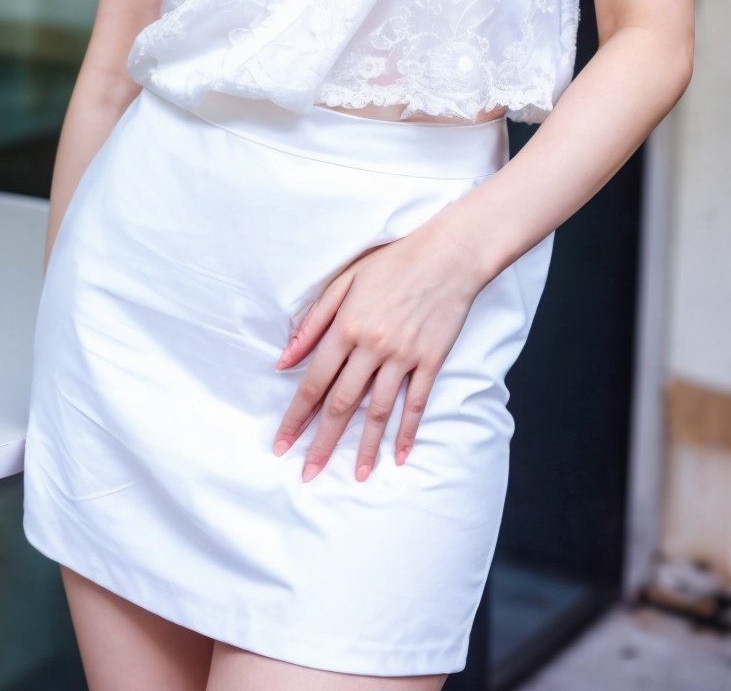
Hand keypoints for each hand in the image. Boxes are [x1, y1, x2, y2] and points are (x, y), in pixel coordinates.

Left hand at [271, 205, 485, 482]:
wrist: (448, 254)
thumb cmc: (393, 261)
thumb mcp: (345, 280)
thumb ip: (313, 321)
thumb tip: (284, 358)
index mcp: (347, 327)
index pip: (314, 382)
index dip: (296, 416)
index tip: (282, 444)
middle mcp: (372, 347)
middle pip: (342, 404)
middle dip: (322, 442)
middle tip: (308, 473)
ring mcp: (404, 356)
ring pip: (378, 410)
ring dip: (365, 447)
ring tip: (356, 476)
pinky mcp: (430, 360)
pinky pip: (416, 403)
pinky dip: (407, 431)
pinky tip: (399, 456)